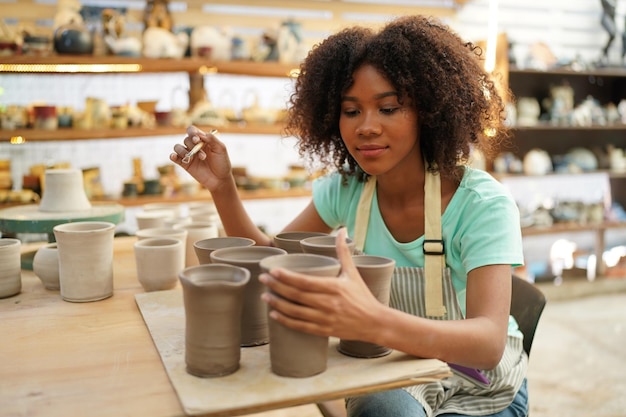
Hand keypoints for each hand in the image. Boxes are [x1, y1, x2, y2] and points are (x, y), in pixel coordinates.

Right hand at [170, 125, 232, 191]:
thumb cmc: (222, 163)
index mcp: (203, 140)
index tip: (197, 140)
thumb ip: (212, 139)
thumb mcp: (221, 149)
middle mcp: (194, 146)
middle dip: (193, 146)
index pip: (192, 130)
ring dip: (184, 151)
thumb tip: (200, 133)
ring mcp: (189, 154)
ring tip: (192, 159)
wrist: (220, 179)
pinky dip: (173, 156)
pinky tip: (174, 156)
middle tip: (203, 156)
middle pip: (186, 139)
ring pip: (178, 147)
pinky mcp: (185, 164)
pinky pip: (174, 157)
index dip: (192, 133)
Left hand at [260, 228, 385, 341]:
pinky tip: (274, 315)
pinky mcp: (323, 331)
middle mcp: (327, 304)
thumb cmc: (362, 296)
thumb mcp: (353, 273)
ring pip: (295, 312)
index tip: (272, 271)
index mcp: (333, 288)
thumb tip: (341, 230)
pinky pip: (300, 327)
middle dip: (277, 287)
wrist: (375, 323)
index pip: (304, 282)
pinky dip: (286, 321)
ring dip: (278, 304)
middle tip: (262, 280)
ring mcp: (325, 319)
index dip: (286, 277)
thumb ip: (343, 252)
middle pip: (296, 296)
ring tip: (265, 296)